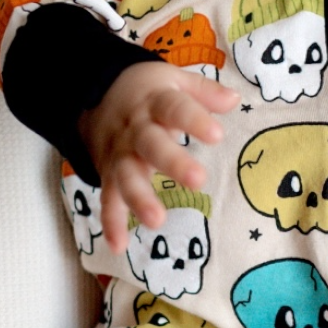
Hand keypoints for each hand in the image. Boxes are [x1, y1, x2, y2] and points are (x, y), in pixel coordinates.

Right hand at [77, 61, 239, 250]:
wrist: (92, 92)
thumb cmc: (146, 92)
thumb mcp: (173, 81)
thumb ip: (203, 92)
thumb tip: (235, 99)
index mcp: (156, 103)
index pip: (176, 108)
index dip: (195, 120)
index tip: (216, 135)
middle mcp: (136, 129)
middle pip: (152, 145)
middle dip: (172, 162)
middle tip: (197, 180)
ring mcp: (120, 153)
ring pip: (127, 176)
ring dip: (140, 198)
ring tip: (157, 221)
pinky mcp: (109, 174)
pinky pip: (108, 199)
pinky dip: (111, 223)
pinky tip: (119, 246)